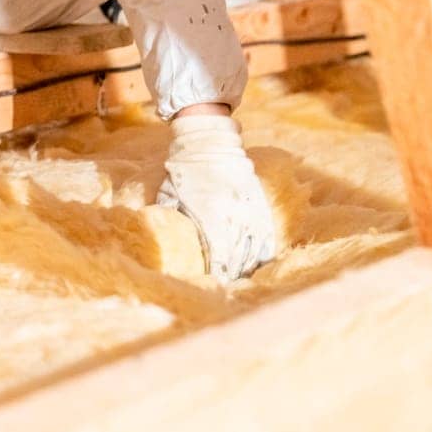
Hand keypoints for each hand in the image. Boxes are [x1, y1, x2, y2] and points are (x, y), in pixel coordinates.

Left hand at [156, 113, 277, 280]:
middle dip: (233, 274)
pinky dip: (263, 253)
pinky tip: (258, 264)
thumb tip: (165, 242)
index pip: (219, 255)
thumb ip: (169, 219)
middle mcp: (234, 216)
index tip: (215, 284)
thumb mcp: (169, 196)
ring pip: (255, 249)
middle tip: (226, 287)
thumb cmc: (183, 172)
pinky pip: (266, 236)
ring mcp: (250, 211)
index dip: (218, 272)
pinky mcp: (259, 206)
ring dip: (248, 267)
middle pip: (239, 256)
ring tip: (240, 279)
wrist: (210, 144)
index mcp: (211, 215)